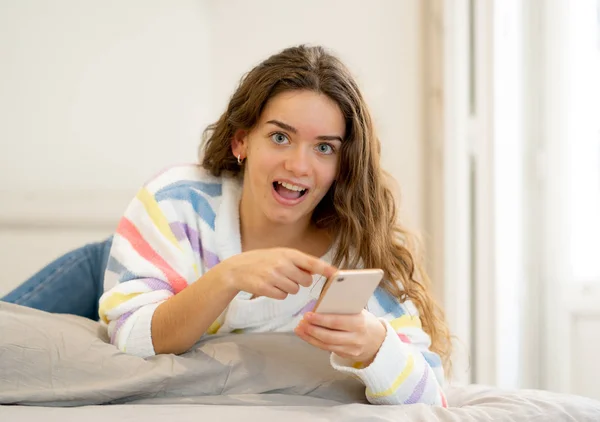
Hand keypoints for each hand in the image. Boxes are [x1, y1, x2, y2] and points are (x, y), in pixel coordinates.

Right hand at [215, 248, 336, 299]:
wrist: (237, 269)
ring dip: (288, 288)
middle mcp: (282, 263)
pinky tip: (269, 286)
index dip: (326, 269)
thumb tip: (316, 271)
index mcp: (288, 253)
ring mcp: (274, 276)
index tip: (338, 275)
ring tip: (275, 280)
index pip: (312, 262)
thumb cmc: (263, 261)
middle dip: (299, 281)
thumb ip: (297, 262)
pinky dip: (278, 294)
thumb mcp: (280, 255)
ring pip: (294, 290)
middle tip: (287, 276)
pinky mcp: (266, 288)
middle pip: (305, 281)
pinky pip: (283, 296)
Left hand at [294, 309, 386, 364]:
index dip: (320, 319)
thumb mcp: (359, 312)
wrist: (378, 341)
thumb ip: (343, 309)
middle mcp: (356, 338)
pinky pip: (327, 349)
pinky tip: (306, 336)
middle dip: (312, 329)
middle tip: (301, 322)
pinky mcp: (346, 355)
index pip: (337, 322)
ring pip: (326, 345)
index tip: (308, 315)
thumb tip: (320, 304)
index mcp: (359, 322)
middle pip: (329, 336)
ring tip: (299, 329)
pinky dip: (314, 342)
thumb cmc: (365, 321)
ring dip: (310, 337)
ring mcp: (351, 349)